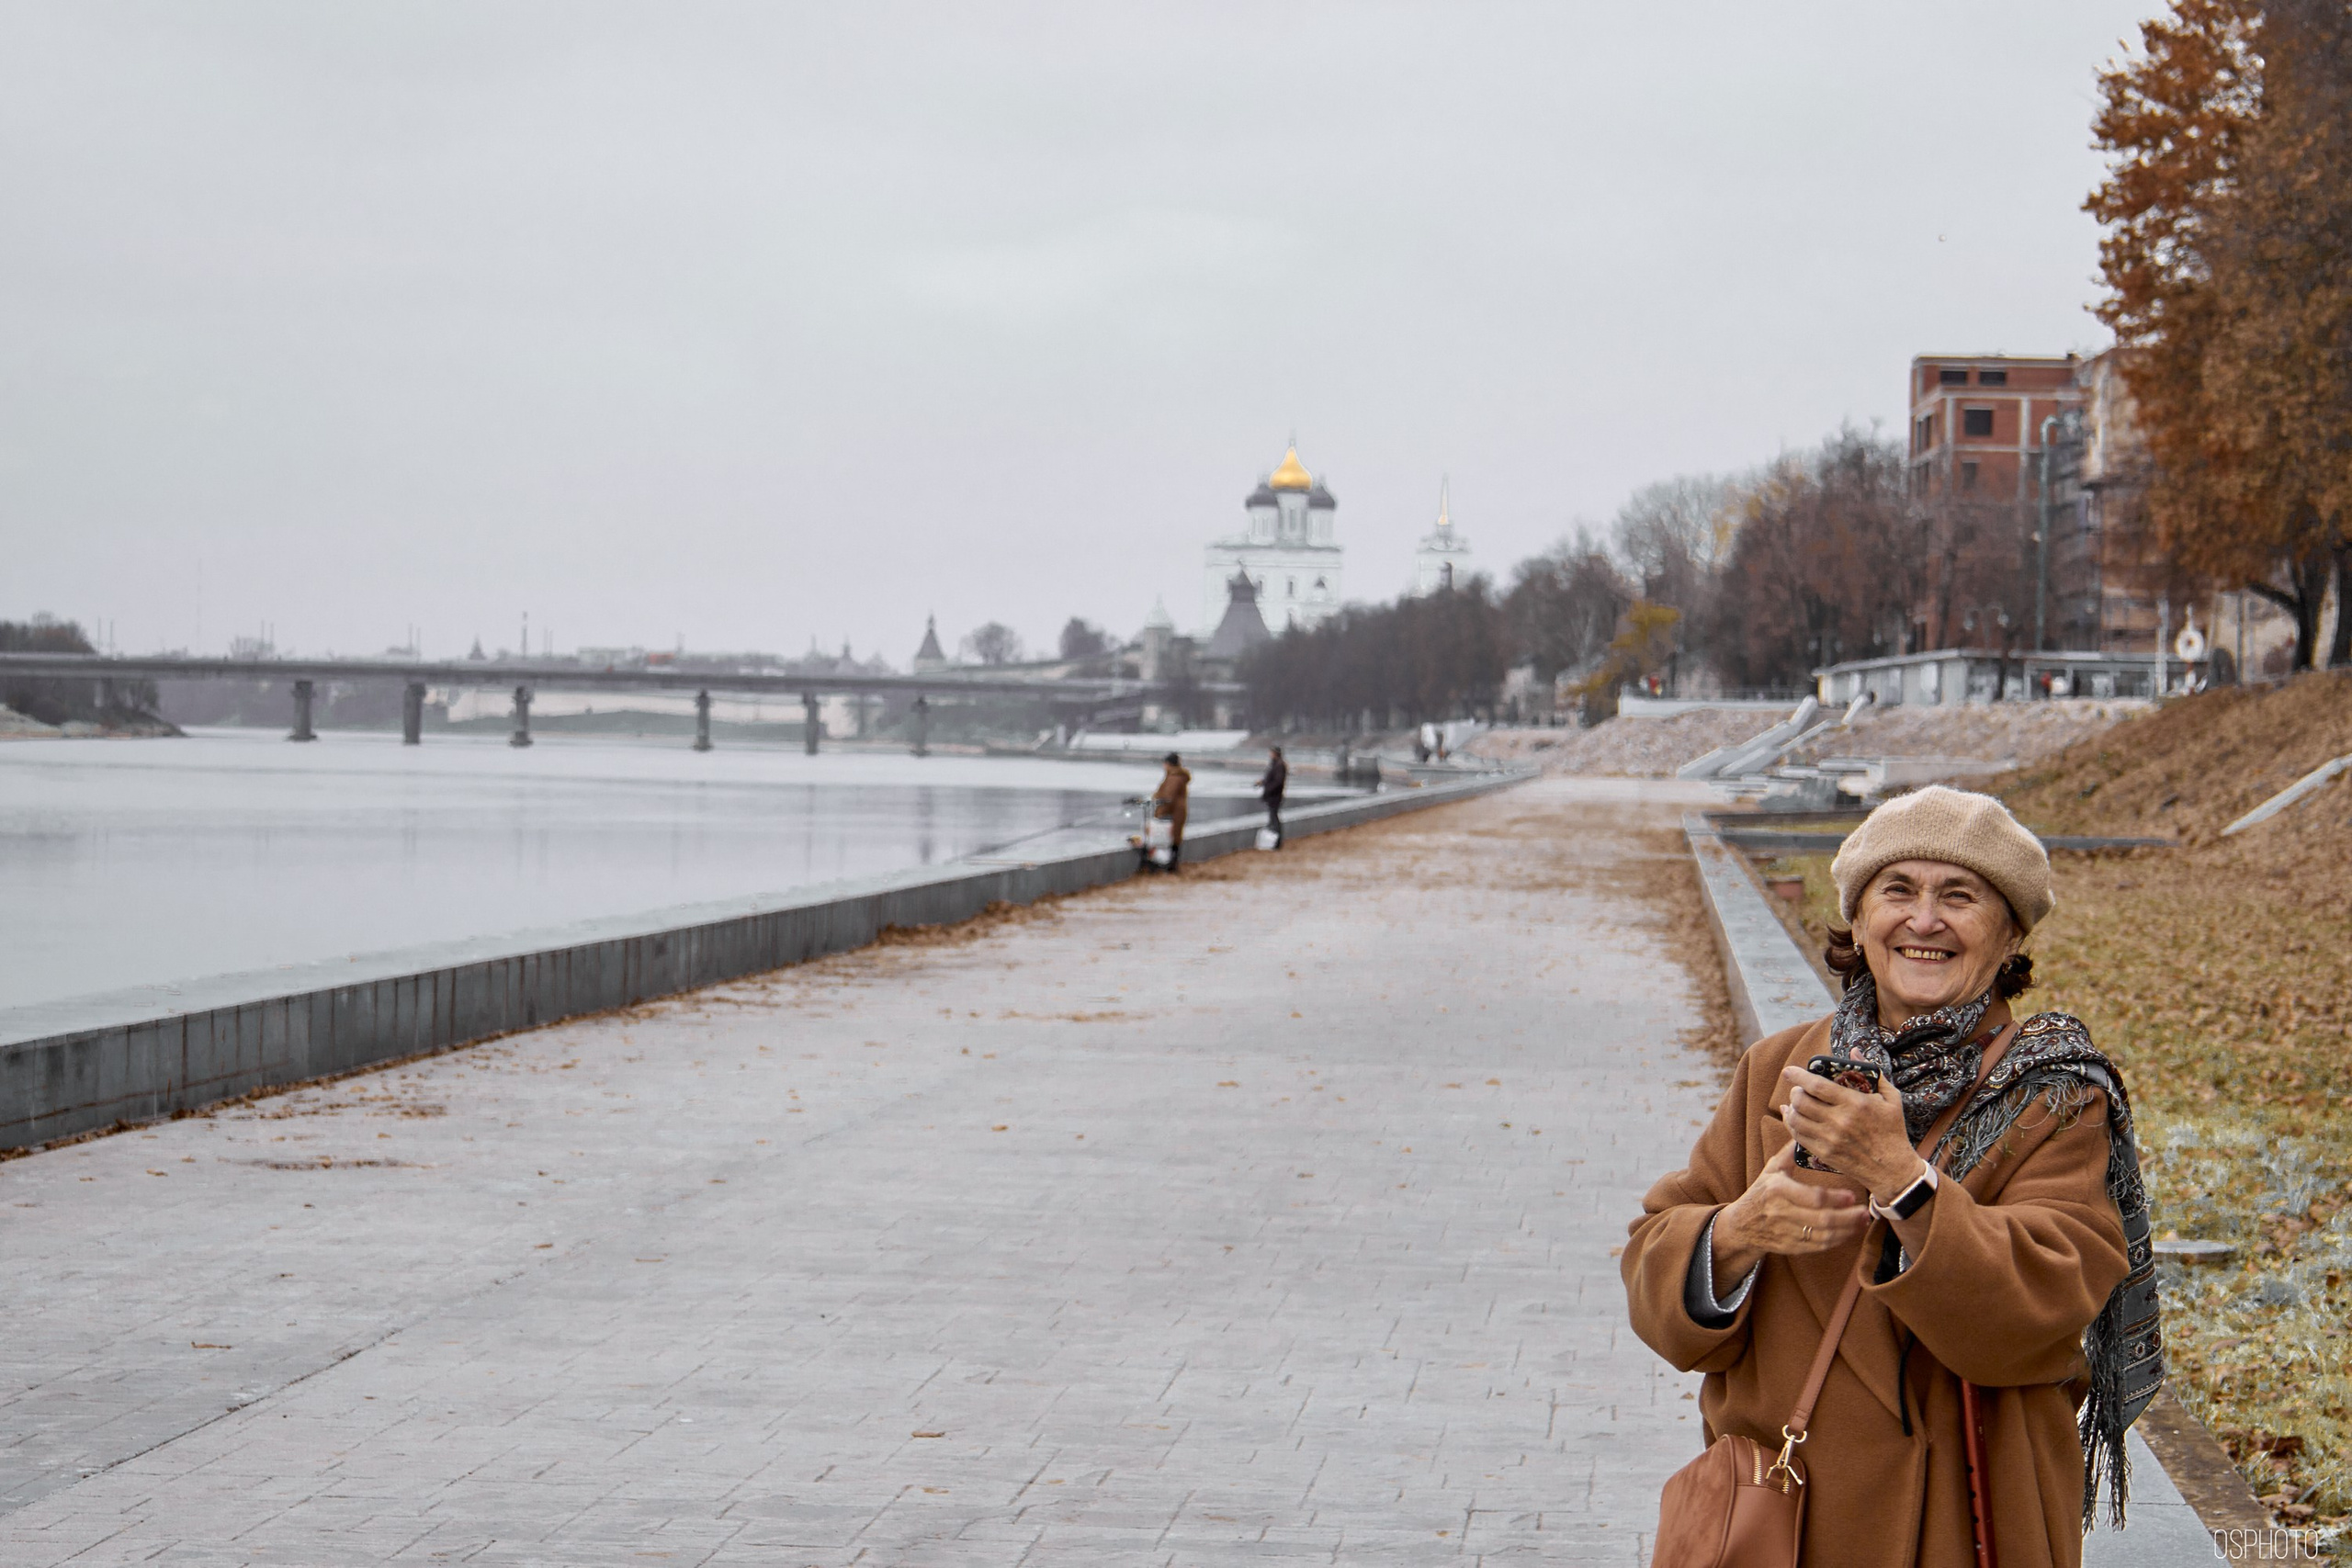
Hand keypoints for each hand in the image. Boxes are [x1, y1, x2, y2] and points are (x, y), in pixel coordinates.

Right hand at [1712, 1141, 1869, 1279]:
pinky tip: (1849, 1232)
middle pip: (1822, 1219)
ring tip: (1863, 1222)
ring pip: (1823, 1236)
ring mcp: (1786, 1232)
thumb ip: (1790, 1152)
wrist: (1741, 1225)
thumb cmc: (1761, 1193)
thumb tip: (1801, 1126)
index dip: (1835, 1198)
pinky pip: (1819, 1246)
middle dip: (1847, 1217)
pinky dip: (1837, 1241)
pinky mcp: (1791, 1247)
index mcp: (1777, 1190)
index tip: (1852, 1195)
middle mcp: (1781, 1212)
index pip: (1812, 1197)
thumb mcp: (1771, 1169)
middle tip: (1865, 1212)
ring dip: (1847, 1230)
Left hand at [1779, 1065, 1918, 1200]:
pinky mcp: (1825, 1153)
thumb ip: (1872, 1072)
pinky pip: (1798, 1136)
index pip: (1817, 1086)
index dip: (1798, 1076)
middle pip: (1801, 1101)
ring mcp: (1830, 1139)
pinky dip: (1792, 1124)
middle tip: (1798, 1089)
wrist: (1893, 1169)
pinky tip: (1794, 1118)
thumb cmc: (1893, 1130)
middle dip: (1795, 1091)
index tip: (1788, 1071)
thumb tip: (1854, 1050)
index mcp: (1855, 1104)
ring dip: (1791, 1107)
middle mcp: (1839, 1121)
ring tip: (1796, 1103)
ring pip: (1796, 1118)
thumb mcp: (1891, 1098)